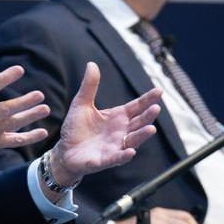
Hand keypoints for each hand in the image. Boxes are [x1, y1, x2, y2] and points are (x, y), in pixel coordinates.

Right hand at [0, 48, 50, 163]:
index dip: (5, 78)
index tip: (20, 69)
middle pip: (7, 109)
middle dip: (24, 102)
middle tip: (40, 94)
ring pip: (13, 124)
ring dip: (31, 116)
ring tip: (45, 108)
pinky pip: (13, 141)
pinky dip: (29, 138)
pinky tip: (43, 132)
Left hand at [49, 62, 161, 185]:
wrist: (64, 151)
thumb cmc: (76, 128)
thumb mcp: (81, 104)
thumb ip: (89, 86)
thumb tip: (91, 64)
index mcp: (117, 117)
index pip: (136, 107)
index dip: (147, 99)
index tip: (159, 91)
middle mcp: (120, 132)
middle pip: (138, 123)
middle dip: (148, 117)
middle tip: (156, 108)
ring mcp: (115, 146)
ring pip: (132, 140)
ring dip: (142, 136)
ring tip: (151, 129)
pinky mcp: (105, 160)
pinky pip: (117, 158)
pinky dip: (124, 155)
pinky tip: (131, 151)